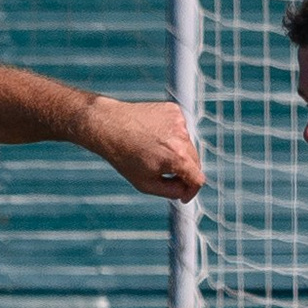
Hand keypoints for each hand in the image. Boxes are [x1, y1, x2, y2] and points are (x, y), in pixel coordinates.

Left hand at [86, 98, 203, 204]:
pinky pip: (180, 129)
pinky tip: (154, 136)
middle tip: (165, 175)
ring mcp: (179, 122)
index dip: (191, 191)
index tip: (184, 196)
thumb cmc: (125, 158)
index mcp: (177, 157)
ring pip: (187, 145)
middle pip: (194, 161)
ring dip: (177, 152)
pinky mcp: (174, 110)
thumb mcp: (146, 184)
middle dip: (184, 172)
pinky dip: (172, 136)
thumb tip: (185, 190)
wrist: (110, 127)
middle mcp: (182, 137)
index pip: (197, 179)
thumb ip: (171, 191)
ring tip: (153, 151)